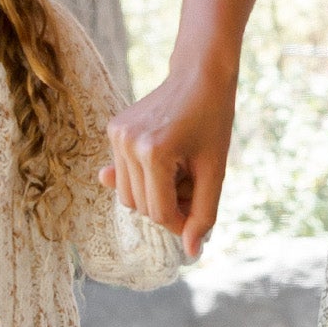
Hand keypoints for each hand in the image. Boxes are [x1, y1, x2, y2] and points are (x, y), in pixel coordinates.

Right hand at [106, 60, 237, 260]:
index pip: (158, 213)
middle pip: (140, 207)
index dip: (180, 221)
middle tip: (193, 184)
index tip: (198, 213)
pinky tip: (165, 155)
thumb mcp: (215, 170)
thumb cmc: (213, 121)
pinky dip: (144, 177)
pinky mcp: (112, 129)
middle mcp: (128, 143)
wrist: (199, 74)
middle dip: (167, 206)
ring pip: (127, 195)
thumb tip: (191, 252)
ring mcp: (116, 135)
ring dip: (153, 194)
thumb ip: (204, 212)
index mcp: (154, 153)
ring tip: (180, 170)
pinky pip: (123, 174)